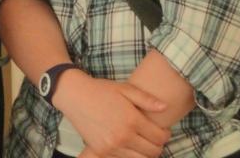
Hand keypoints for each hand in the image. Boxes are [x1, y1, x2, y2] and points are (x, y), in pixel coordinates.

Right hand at [54, 71, 170, 157]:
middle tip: (154, 136)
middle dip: (158, 145)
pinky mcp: (102, 152)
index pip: (159, 137)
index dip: (165, 134)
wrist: (74, 96)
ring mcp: (112, 147)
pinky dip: (131, 155)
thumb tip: (165, 107)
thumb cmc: (101, 90)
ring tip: (143, 140)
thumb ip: (146, 99)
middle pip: (153, 152)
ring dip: (146, 152)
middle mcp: (123, 137)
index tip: (163, 130)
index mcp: (132, 120)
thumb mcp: (125, 88)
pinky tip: (129, 144)